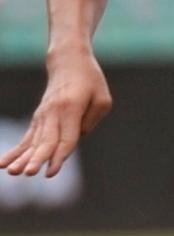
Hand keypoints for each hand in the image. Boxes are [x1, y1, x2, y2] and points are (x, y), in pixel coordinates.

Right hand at [3, 52, 113, 179]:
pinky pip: (26, 139)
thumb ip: (90, 121)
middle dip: (37, 159)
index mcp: (71, 108)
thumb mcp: (102, 100)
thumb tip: (75, 139)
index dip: (59, 156)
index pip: (65, 138)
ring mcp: (42, 116)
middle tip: (28, 173)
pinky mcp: (38, 119)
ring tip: (12, 172)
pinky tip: (2, 164)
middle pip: (45, 141)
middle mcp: (53, 113)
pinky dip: (15, 152)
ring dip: (22, 158)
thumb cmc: (91, 81)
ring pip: (32, 142)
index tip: (50, 173)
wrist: (68, 62)